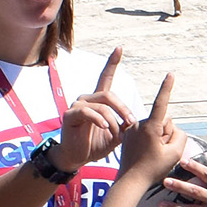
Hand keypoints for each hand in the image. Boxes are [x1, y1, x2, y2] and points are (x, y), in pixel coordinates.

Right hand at [57, 47, 135, 170]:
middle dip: (123, 109)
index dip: (112, 63)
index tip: (119, 48)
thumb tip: (135, 120)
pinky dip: (99, 120)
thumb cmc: (95, 144)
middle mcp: (87, 99)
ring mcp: (77, 106)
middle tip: (132, 122)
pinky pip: (88, 112)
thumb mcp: (115, 135)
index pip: (105, 77)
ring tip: (117, 133)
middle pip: (109, 94)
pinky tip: (104, 127)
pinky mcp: (70, 115)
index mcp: (98, 101)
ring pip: (101, 105)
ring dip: (113, 119)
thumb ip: (124, 125)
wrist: (77, 157)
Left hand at [116, 73, 187, 181]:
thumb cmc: (153, 169)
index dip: (167, 88)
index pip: (162, 103)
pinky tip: (144, 153)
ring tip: (151, 154)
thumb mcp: (175, 153)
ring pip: (154, 127)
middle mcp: (139, 124)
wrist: (130, 181)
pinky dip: (149, 140)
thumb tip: (173, 127)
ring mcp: (132, 128)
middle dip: (166, 133)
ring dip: (158, 138)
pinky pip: (145, 131)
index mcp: (150, 127)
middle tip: (160, 152)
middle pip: (163, 121)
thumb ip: (180, 135)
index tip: (170, 74)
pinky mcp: (128, 133)